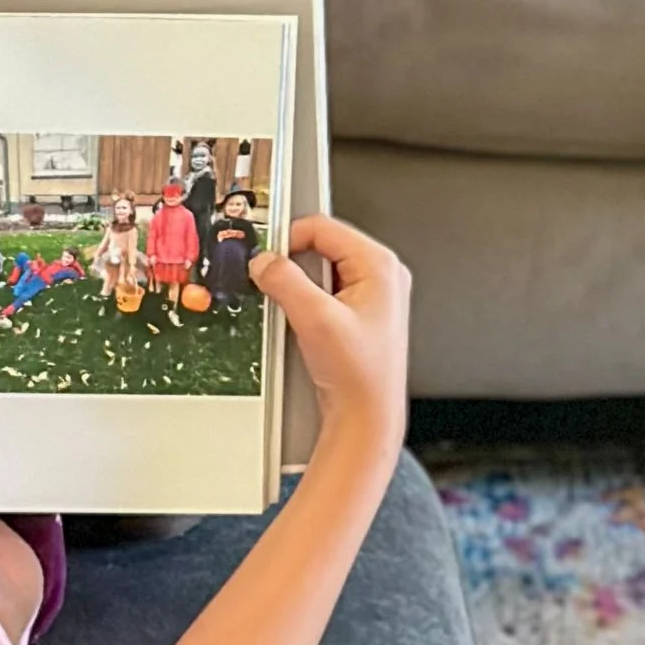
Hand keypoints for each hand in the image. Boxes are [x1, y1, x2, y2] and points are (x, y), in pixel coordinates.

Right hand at [249, 214, 409, 454]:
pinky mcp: (358, 315)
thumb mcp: (315, 319)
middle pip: (322, 247)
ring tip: (295, 315)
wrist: (365, 416)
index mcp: (379, 265)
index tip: (265, 257)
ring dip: (299, 288)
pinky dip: (306, 304)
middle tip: (274, 287)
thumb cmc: (359, 374)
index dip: (288, 238)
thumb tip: (264, 262)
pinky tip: (302, 327)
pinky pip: (324, 294)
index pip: (324, 227)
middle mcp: (381, 276)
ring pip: (321, 272)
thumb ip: (284, 282)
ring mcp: (371, 296)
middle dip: (293, 266)